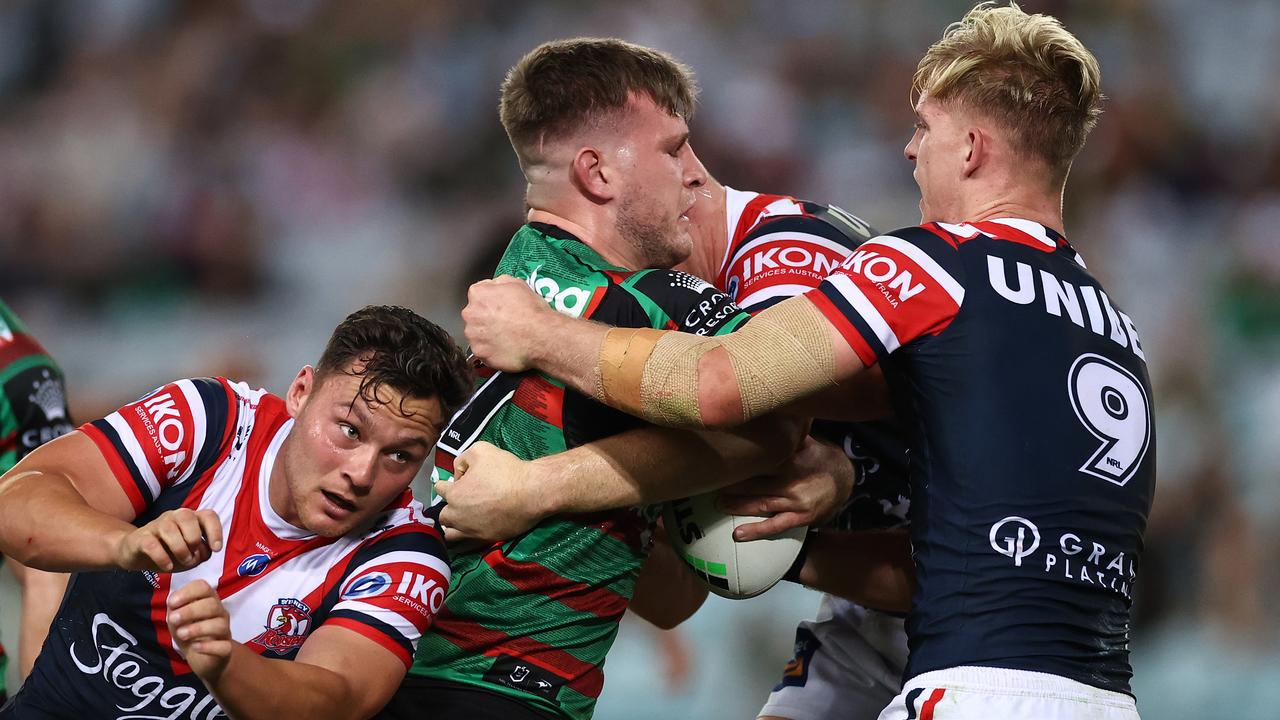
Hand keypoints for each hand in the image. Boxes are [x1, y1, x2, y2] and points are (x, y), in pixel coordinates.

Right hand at [114, 508, 222, 571]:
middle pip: (188, 517)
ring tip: (183, 562)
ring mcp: (156, 525)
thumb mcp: (190, 554)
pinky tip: (168, 567)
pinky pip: (152, 544)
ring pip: (170, 529)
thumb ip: (201, 553)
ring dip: (180, 549)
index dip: (215, 530)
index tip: (216, 549)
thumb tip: (206, 552)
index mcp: (190, 519)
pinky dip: (162, 557)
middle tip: (193, 556)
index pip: (208, 515)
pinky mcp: (140, 538)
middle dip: (194, 539)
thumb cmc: (168, 552)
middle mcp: (174, 517)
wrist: (134, 553)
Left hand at [167, 579, 232, 680]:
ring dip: (197, 628)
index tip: (171, 603)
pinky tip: (195, 647)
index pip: (203, 587)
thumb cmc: (188, 632)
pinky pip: (223, 646)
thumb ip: (174, 608)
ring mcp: (224, 631)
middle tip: (173, 620)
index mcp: (207, 600)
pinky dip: (208, 646)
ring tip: (181, 634)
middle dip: (190, 611)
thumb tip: (173, 602)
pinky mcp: (226, 649)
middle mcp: (219, 612)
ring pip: (220, 625)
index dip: (187, 592)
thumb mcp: (176, 618)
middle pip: (212, 604)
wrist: (201, 657)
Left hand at [436, 441, 547, 542]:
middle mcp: (458, 516)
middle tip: (463, 501)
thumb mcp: (480, 450)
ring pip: (451, 534)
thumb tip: (459, 473)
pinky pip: (468, 543)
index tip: (460, 481)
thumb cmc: (506, 471)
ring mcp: (472, 530)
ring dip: (454, 526)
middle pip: (443, 515)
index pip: (440, 489)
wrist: (532, 492)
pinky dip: (468, 536)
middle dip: (450, 507)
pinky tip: (476, 528)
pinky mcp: (486, 539)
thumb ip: (462, 460)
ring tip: (464, 519)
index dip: (449, 483)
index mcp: (454, 494)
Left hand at [462, 275, 553, 372]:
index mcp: (478, 294)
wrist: (540, 337)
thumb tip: (494, 287)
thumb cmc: (532, 311)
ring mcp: (473, 336)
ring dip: (487, 335)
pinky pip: (483, 351)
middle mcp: (471, 314)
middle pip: (475, 315)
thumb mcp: (518, 284)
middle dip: (486, 318)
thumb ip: (499, 283)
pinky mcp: (479, 353)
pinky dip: (491, 350)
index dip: (492, 300)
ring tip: (506, 337)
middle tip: (505, 323)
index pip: (478, 294)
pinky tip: (505, 348)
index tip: (501, 306)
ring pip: (477, 334)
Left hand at [717, 436, 852, 540]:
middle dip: (732, 483)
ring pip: (760, 504)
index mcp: (792, 459)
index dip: (739, 461)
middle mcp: (793, 481)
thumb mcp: (809, 441)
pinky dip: (756, 531)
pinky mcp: (800, 519)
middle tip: (710, 482)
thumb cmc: (820, 457)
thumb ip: (789, 434)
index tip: (720, 459)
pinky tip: (737, 534)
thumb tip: (770, 413)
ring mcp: (796, 502)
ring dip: (737, 504)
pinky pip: (775, 526)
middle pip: (755, 483)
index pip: (760, 460)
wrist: (846, 481)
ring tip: (717, 503)